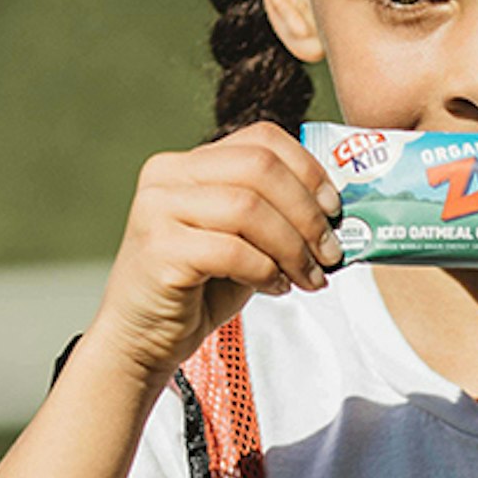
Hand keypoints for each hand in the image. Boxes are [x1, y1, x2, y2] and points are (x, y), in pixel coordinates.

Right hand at [92, 121, 342, 382]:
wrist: (143, 338)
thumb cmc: (197, 290)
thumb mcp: (243, 241)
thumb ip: (274, 216)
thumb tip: (334, 213)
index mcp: (188, 163)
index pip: (261, 138)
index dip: (308, 170)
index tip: (334, 209)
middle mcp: (167, 175)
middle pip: (260, 168)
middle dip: (307, 213)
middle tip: (330, 252)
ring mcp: (158, 209)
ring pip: (249, 208)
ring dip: (293, 247)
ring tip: (309, 277)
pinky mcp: (160, 249)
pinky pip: (232, 250)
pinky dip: (266, 271)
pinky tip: (276, 288)